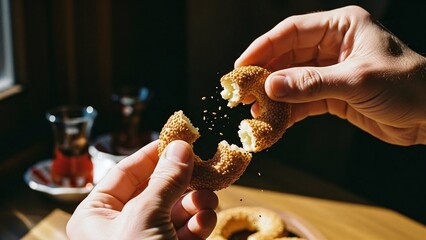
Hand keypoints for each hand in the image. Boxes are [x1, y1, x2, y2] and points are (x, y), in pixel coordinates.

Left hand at [67, 140, 217, 238]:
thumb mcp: (145, 216)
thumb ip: (166, 180)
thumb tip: (181, 146)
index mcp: (98, 215)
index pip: (126, 172)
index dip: (153, 153)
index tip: (178, 138)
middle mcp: (121, 226)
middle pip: (157, 189)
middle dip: (182, 179)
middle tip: (204, 165)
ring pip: (176, 209)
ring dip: (195, 201)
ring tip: (209, 198)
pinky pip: (187, 230)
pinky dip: (200, 223)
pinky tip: (207, 220)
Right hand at [236, 5, 425, 145]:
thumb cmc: (406, 85)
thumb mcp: (356, 81)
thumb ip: (311, 84)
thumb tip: (271, 86)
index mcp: (340, 27)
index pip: (291, 32)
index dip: (263, 47)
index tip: (241, 66)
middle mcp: (332, 46)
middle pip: (287, 57)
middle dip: (265, 75)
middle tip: (242, 93)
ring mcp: (331, 71)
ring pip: (293, 80)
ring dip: (274, 97)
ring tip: (254, 112)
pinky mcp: (333, 94)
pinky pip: (303, 101)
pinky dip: (289, 112)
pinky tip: (275, 123)